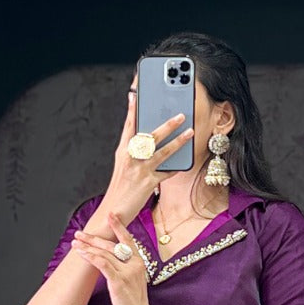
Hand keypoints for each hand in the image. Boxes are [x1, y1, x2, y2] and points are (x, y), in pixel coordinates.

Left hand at [71, 211, 160, 304]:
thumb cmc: (135, 304)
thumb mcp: (133, 282)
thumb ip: (124, 269)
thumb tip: (108, 262)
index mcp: (139, 262)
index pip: (128, 239)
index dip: (118, 226)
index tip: (110, 215)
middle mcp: (135, 264)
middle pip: (111, 245)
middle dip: (93, 238)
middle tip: (79, 233)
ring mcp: (127, 272)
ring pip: (104, 253)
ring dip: (87, 247)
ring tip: (75, 243)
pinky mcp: (118, 282)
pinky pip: (102, 264)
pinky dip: (91, 257)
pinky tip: (82, 254)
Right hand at [90, 89, 194, 233]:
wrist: (113, 211)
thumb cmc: (120, 189)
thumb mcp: (124, 167)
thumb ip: (134, 152)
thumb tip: (149, 141)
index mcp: (122, 151)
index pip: (128, 126)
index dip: (132, 110)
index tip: (135, 93)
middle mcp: (130, 158)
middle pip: (150, 135)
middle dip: (167, 124)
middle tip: (180, 114)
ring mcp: (139, 170)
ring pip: (162, 151)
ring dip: (178, 141)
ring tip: (190, 132)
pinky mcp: (148, 183)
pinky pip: (166, 172)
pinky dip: (176, 167)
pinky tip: (185, 162)